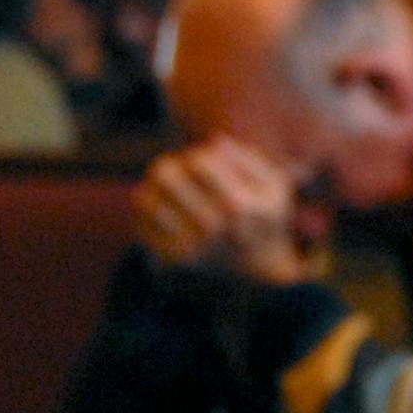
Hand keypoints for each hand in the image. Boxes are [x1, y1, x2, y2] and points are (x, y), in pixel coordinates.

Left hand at [132, 134, 318, 282]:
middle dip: (174, 168)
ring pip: (145, 197)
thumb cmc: (261, 218)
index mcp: (239, 207)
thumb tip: (214, 141)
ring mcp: (188, 248)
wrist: (256, 271)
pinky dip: (149, 209)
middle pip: (165, 174)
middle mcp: (211, 229)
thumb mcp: (272, 186)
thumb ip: (248, 158)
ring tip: (174, 192)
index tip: (209, 169)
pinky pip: (140, 220)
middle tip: (187, 177)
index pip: (198, 161)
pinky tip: (168, 211)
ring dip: (157, 188)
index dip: (200, 156)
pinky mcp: (169, 260)